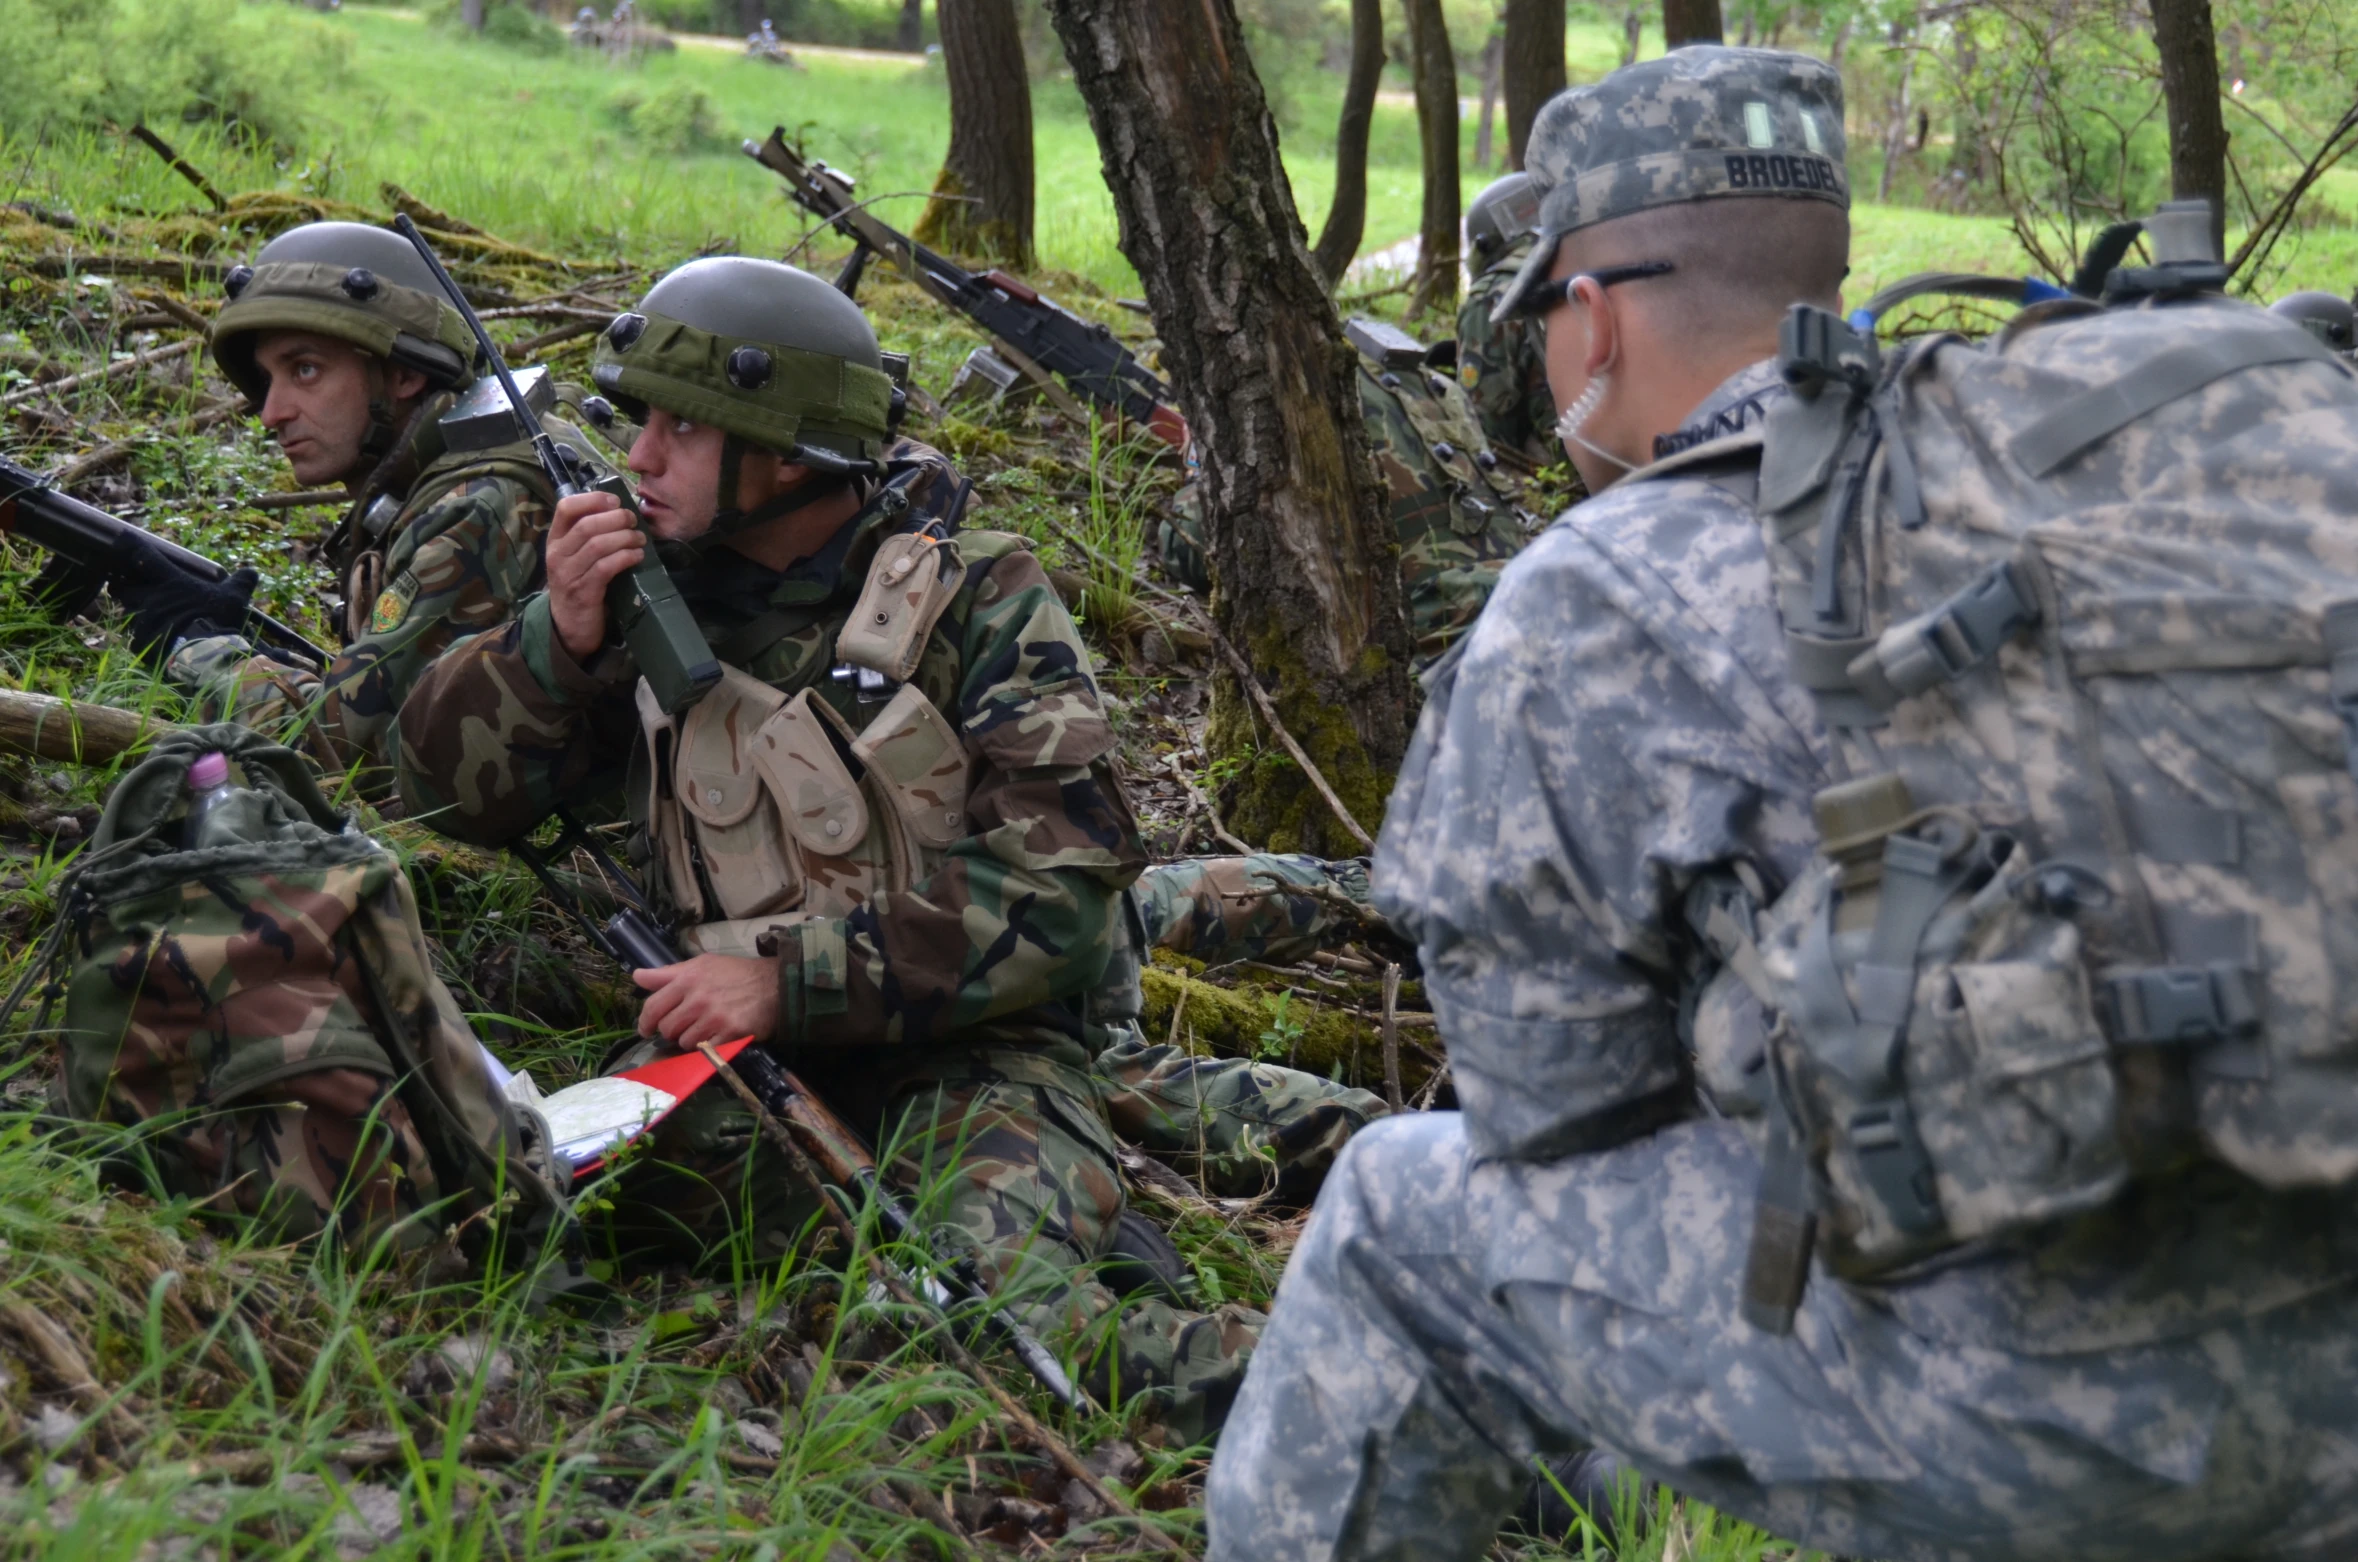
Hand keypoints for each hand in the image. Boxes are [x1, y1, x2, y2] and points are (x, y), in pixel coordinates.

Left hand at [109, 551, 257, 662]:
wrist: (207, 652)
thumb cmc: (219, 618)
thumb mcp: (236, 597)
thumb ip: (242, 582)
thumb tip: (251, 572)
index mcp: (170, 580)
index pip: (143, 555)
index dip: (131, 546)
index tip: (123, 539)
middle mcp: (150, 597)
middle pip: (121, 586)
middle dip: (122, 586)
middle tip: (128, 586)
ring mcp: (141, 620)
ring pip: (126, 611)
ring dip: (132, 613)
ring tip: (143, 618)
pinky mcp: (140, 642)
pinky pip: (133, 637)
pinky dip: (139, 638)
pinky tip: (150, 642)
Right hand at [545, 489, 644, 661]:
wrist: (569, 626)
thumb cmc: (579, 584)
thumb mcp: (577, 556)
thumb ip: (590, 535)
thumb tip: (620, 511)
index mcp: (555, 540)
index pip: (565, 507)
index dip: (593, 499)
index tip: (615, 501)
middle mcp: (557, 554)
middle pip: (586, 525)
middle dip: (615, 518)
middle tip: (634, 520)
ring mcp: (568, 574)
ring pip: (597, 544)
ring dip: (624, 538)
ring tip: (639, 539)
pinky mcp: (583, 592)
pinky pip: (606, 567)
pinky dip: (625, 558)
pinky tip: (637, 557)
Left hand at [634, 955, 778, 1050]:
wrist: (775, 984)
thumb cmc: (736, 973)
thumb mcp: (701, 965)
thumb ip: (668, 973)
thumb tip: (637, 976)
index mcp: (687, 980)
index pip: (653, 1006)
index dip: (645, 1021)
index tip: (646, 1030)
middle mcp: (698, 999)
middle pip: (667, 1028)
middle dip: (671, 1031)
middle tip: (682, 1027)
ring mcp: (714, 1018)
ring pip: (684, 1042)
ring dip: (689, 1040)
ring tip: (702, 1031)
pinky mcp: (730, 1033)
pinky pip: (704, 1051)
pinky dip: (706, 1048)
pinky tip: (714, 1038)